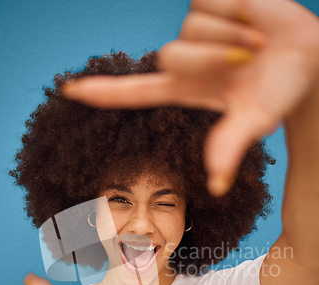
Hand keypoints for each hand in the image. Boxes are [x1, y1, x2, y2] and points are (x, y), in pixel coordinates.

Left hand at [62, 0, 318, 195]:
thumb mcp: (255, 119)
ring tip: (257, 42)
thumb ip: (231, 145)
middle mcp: (184, 60)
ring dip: (231, 34)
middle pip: (171, 55)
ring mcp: (194, 29)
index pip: (133, 91)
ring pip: (191, 25)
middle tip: (250, 60)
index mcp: (185, 90)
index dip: (103, 92)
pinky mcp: (208, 0)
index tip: (70, 91)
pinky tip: (252, 16)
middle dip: (215, 57)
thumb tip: (216, 186)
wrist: (307, 55)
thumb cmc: (279, 91)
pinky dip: (236, 8)